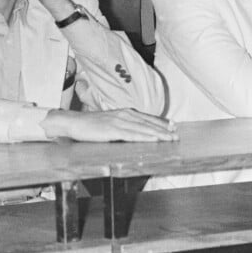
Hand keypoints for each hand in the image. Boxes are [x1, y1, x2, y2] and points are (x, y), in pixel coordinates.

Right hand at [41, 108, 178, 141]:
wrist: (74, 123)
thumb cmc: (93, 125)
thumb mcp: (112, 123)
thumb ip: (125, 126)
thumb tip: (138, 131)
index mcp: (126, 113)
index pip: (148, 118)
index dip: (162, 123)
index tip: (174, 127)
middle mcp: (126, 115)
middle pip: (149, 123)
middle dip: (164, 130)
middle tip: (177, 135)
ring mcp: (120, 122)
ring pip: (144, 129)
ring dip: (159, 134)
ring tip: (170, 139)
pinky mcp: (113, 130)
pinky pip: (132, 135)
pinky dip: (145, 137)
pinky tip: (153, 140)